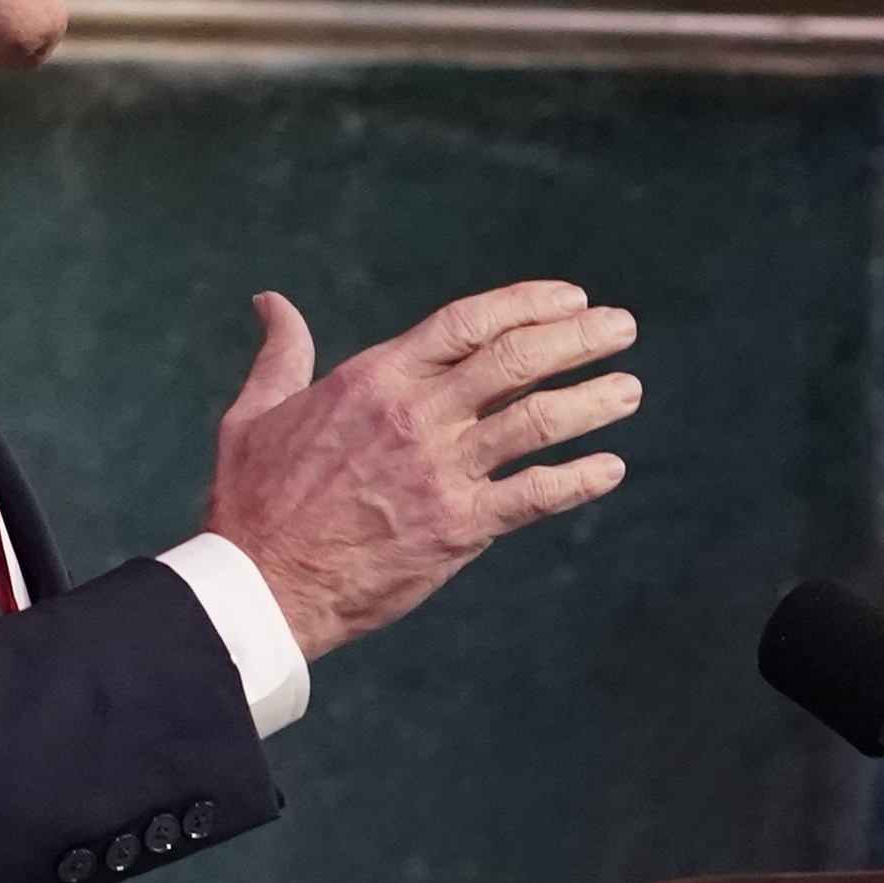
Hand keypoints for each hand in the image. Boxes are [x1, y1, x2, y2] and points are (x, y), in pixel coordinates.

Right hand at [198, 280, 643, 659]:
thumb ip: (281, 353)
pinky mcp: (458, 528)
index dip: (528, 304)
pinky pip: (535, 496)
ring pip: (536, 422)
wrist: (261, 585)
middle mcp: (416, 417)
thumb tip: (270, 302)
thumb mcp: (255, 412)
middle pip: (516, 360)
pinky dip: (579, 480)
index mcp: (375, 380)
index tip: (570, 298)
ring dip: (591, 402)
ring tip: (629, 389)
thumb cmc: (254, 500)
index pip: (468, 323)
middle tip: (621, 327)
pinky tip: (611, 470)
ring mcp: (440, 473)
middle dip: (578, 337)